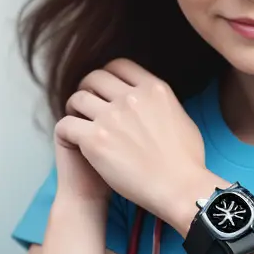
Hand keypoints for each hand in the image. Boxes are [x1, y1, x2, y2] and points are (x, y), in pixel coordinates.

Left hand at [56, 58, 212, 225]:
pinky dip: (66, 131)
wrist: (180, 187)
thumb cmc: (187, 161)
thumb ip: (162, 103)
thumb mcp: (182, 116)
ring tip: (77, 120)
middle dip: (88, 88)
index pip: (120, 65)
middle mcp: (132, 98)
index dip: (108, 75)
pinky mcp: (95, 141)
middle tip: (87, 104)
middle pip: (95, 77)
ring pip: (78, 98)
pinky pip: (66, 125)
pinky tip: (72, 140)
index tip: (105, 88)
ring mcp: (112, 118)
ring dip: (74, 108)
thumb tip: (153, 101)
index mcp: (154, 89)